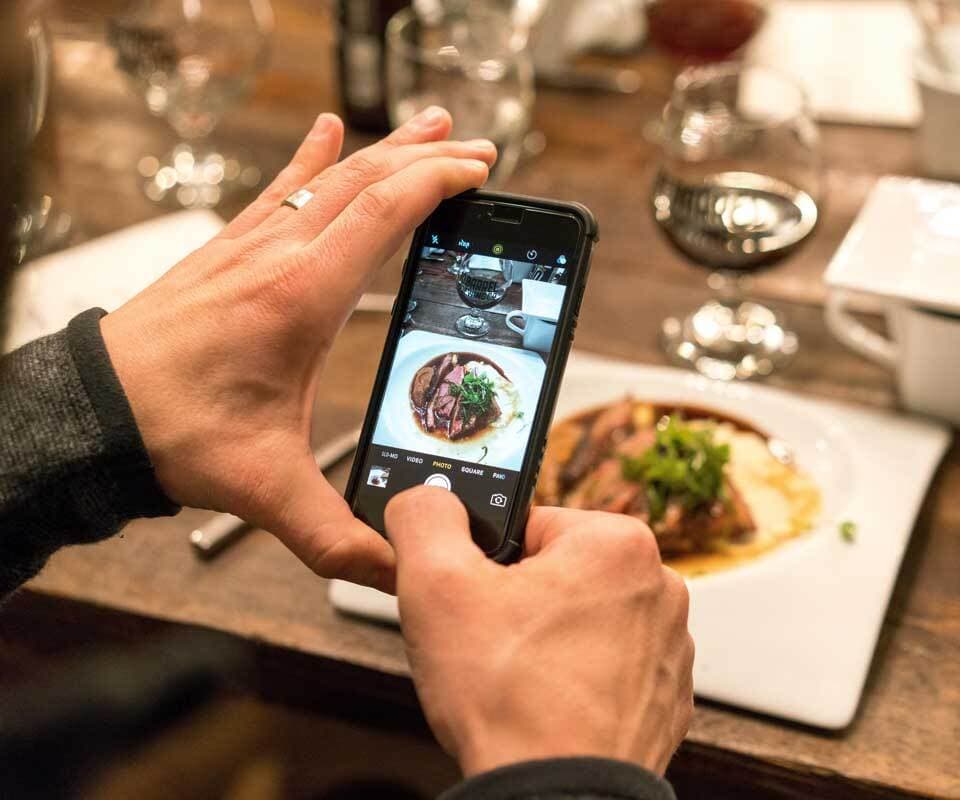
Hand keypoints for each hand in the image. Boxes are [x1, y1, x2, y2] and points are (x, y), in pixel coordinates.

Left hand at [101, 109, 496, 591]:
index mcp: (300, 297)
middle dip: (429, 160)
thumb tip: (398, 570)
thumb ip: (338, 537)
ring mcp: (249, 246)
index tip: (481, 174)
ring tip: (429, 124)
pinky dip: (310, 157)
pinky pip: (279, 188)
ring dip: (384, 150)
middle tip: (480, 151)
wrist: (95, 413)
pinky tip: (324, 131)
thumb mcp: (267, 491)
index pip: (382, 213)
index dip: (438, 185)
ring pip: (328, 177)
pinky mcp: (228, 252)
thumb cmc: (174, 435)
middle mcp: (277, 255)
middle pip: (365, 182)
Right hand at [386, 487, 693, 776]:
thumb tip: (425, 498)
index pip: (531, 526)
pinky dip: (575, 684)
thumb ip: (425, 520)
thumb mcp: (436, 585)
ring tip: (518, 683)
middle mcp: (660, 587)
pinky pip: (606, 671)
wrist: (555, 797)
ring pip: (581, 623)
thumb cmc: (511, 700)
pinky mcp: (665, 697)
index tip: (475, 601)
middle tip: (490, 647)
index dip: (487, 564)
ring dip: (546, 645)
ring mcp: (669, 647)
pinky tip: (546, 708)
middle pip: (558, 574)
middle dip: (518, 604)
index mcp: (619, 543)